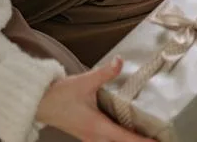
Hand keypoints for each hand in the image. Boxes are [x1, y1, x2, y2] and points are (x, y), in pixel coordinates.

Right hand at [36, 56, 153, 141]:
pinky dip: (119, 139)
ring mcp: (90, 137)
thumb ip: (105, 73)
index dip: (142, 141)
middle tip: (157, 139)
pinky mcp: (86, 134)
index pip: (125, 138)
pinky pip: (107, 141)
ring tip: (146, 137)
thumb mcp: (84, 82)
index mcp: (97, 127)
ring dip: (128, 141)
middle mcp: (95, 137)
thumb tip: (120, 61)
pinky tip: (126, 131)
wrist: (39, 103)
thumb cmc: (59, 95)